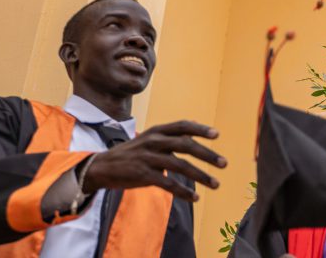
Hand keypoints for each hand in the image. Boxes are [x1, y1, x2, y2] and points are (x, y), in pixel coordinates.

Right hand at [81, 120, 227, 201]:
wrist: (101, 167)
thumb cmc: (132, 154)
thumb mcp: (149, 139)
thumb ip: (170, 137)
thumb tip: (196, 130)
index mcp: (157, 131)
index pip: (182, 126)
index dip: (200, 129)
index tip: (217, 135)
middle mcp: (153, 141)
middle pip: (186, 145)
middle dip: (207, 155)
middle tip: (224, 164)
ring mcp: (147, 158)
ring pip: (180, 166)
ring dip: (200, 176)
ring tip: (215, 184)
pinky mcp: (141, 174)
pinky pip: (167, 183)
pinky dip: (183, 192)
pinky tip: (194, 198)